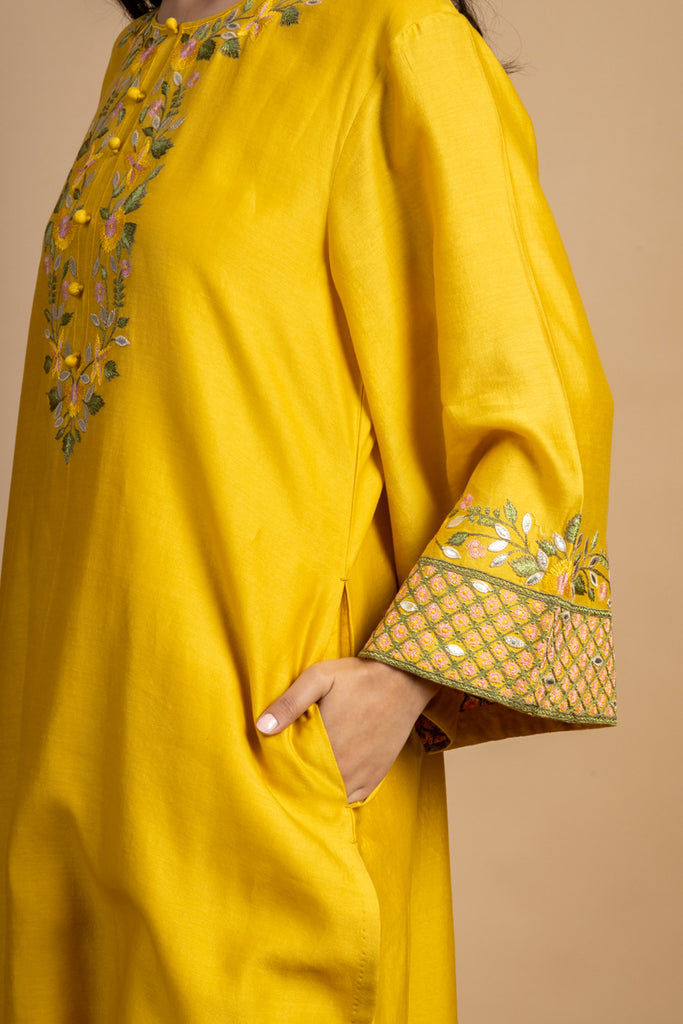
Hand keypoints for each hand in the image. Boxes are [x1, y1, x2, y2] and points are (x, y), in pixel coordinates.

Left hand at [256, 657, 439, 802]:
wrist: (404, 681)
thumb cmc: (359, 676)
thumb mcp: (320, 677)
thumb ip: (290, 702)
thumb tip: (262, 727)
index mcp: (324, 743)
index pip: (291, 770)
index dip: (278, 770)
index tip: (270, 765)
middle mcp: (343, 765)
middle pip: (308, 786)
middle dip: (294, 782)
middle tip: (283, 774)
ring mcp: (360, 774)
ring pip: (329, 797)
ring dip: (315, 792)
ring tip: (303, 781)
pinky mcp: (374, 778)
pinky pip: (350, 800)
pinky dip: (337, 797)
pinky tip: (327, 787)